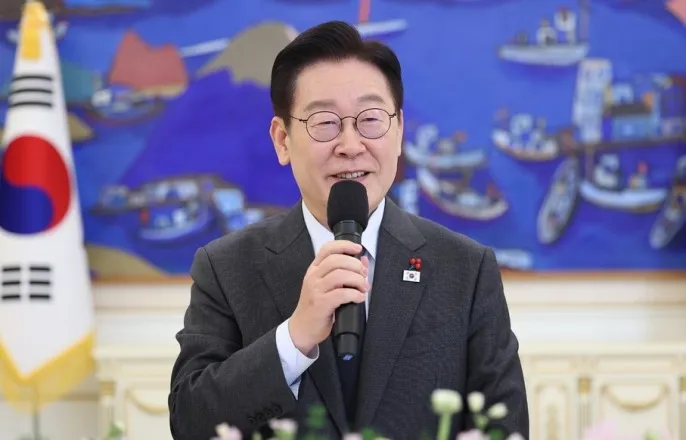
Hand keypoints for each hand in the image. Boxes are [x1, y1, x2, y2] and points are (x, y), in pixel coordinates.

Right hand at [289, 240, 368, 354]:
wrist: (302, 328)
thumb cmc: (316, 306)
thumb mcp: (327, 286)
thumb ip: (344, 272)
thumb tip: (363, 261)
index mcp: (314, 269)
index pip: (327, 249)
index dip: (344, 245)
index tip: (358, 248)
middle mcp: (313, 277)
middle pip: (336, 260)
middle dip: (355, 265)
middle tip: (364, 274)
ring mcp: (315, 290)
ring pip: (339, 275)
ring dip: (357, 279)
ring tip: (363, 287)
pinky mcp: (320, 304)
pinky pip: (341, 294)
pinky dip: (354, 294)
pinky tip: (359, 298)